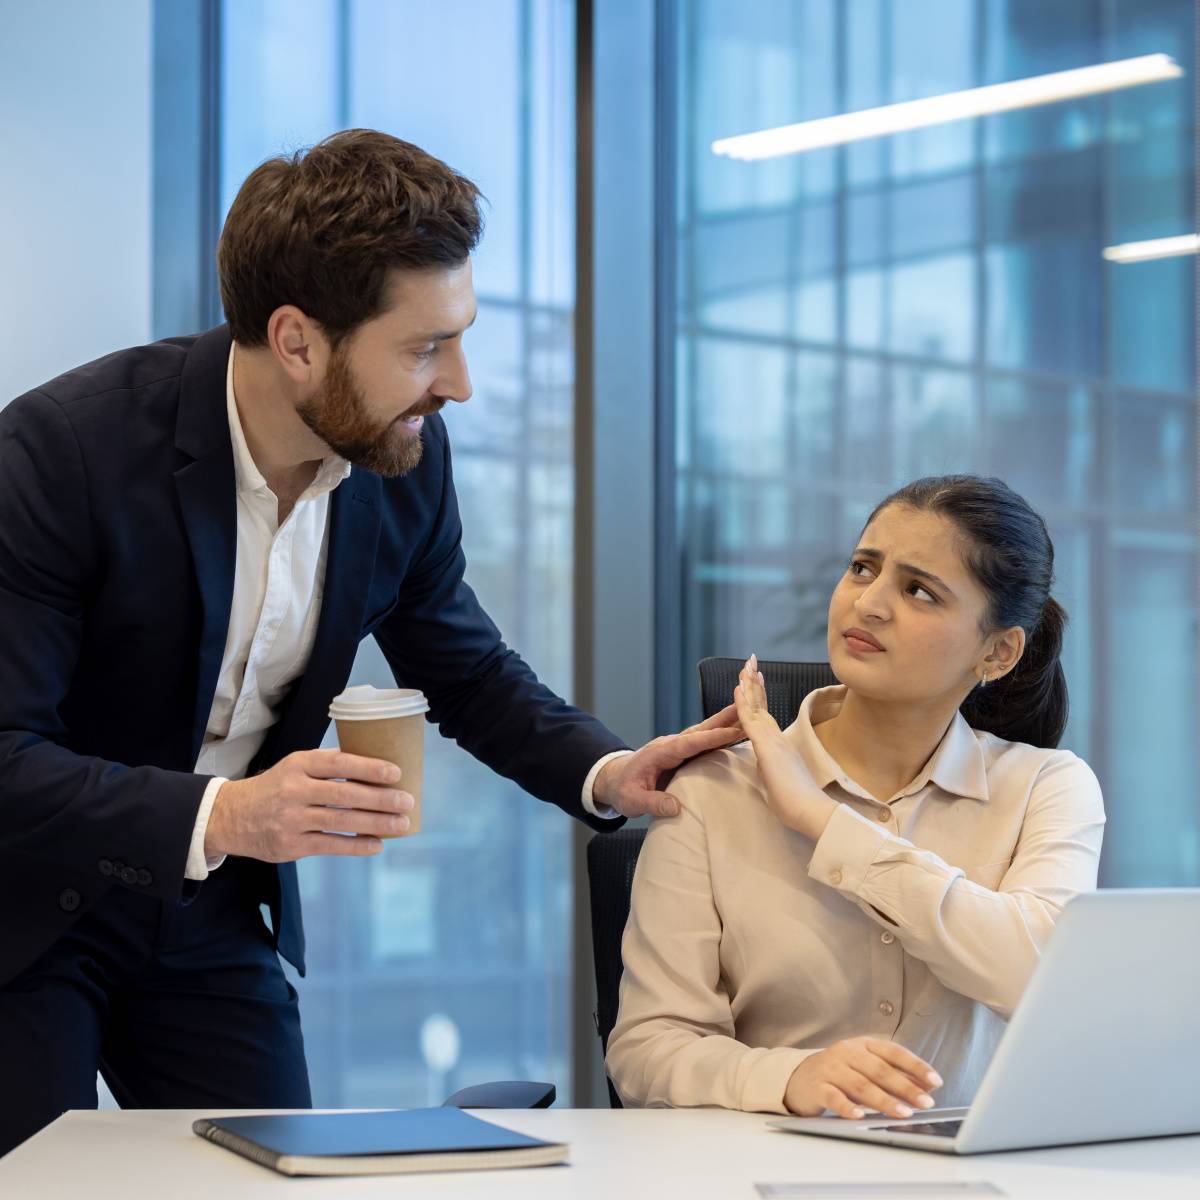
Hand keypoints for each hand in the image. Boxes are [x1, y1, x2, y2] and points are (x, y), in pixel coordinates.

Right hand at [205, 749, 413, 861]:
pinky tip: (378, 844)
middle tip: (407, 801)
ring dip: (376, 823)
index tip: (396, 773)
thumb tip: (375, 763)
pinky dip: (357, 845)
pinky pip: (331, 845)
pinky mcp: (290, 845)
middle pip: (345, 794)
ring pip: (341, 821)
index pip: (339, 763)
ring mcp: (291, 819)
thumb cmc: (276, 787)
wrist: (231, 817)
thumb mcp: (295, 766)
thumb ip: (329, 764)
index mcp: (298, 764)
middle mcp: (294, 790)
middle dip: (381, 798)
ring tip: (401, 824)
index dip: (369, 767)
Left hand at [593, 705, 743, 818]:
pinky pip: (705, 741)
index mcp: (660, 752)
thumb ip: (653, 803)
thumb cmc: (623, 790)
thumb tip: (676, 808)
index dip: (711, 737)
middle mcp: (671, 744)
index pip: (689, 743)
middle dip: (724, 719)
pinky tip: (738, 731)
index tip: (732, 731)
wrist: (615, 780)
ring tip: (750, 714)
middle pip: (701, 730)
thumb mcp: (632, 801)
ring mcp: (678, 746)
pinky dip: (722, 734)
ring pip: (705, 732)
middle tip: (747, 705)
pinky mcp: (683, 752)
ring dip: (727, 723)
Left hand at [733, 654, 836, 839]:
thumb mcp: (778, 782)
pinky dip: (743, 702)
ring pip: (756, 707)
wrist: (812, 812)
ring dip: (749, 685)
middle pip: (762, 705)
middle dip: (755, 683)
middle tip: (750, 661)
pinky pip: (750, 720)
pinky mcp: (767, 747)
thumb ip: (770, 770)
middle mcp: (778, 738)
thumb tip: (763, 764)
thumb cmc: (797, 804)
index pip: (765, 716)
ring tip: (744, 665)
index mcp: (780, 746)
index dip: (759, 697)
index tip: (755, 679)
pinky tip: (737, 687)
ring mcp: (773, 741)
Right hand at [785, 1037, 942, 1119]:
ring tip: (903, 1113)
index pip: (893, 1052)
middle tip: (925, 1102)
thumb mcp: (867, 1068)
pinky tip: (860, 1116)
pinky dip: (847, 1106)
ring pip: (860, 1084)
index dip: (915, 1066)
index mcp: (863, 1045)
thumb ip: (895, 1075)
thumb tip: (927, 1087)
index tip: (935, 1081)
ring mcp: (831, 1068)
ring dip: (884, 1100)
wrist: (799, 1077)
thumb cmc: (840, 1073)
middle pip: (879, 1069)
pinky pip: (833, 1097)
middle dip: (905, 1086)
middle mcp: (847, 1052)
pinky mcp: (817, 1086)